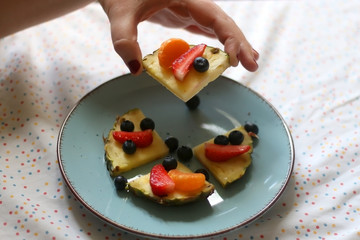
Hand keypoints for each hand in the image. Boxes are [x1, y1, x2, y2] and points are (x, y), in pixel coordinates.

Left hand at [98, 0, 258, 74]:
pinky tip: (226, 53)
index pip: (215, 17)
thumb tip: (136, 69)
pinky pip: (205, 30)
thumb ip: (124, 40)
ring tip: (248, 60)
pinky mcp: (183, 16)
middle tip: (252, 65)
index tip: (234, 57)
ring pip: (218, 26)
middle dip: (239, 43)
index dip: (229, 36)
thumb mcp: (119, 15)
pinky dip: (218, 42)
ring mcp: (189, 9)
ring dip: (233, 43)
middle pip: (223, 22)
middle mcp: (192, 2)